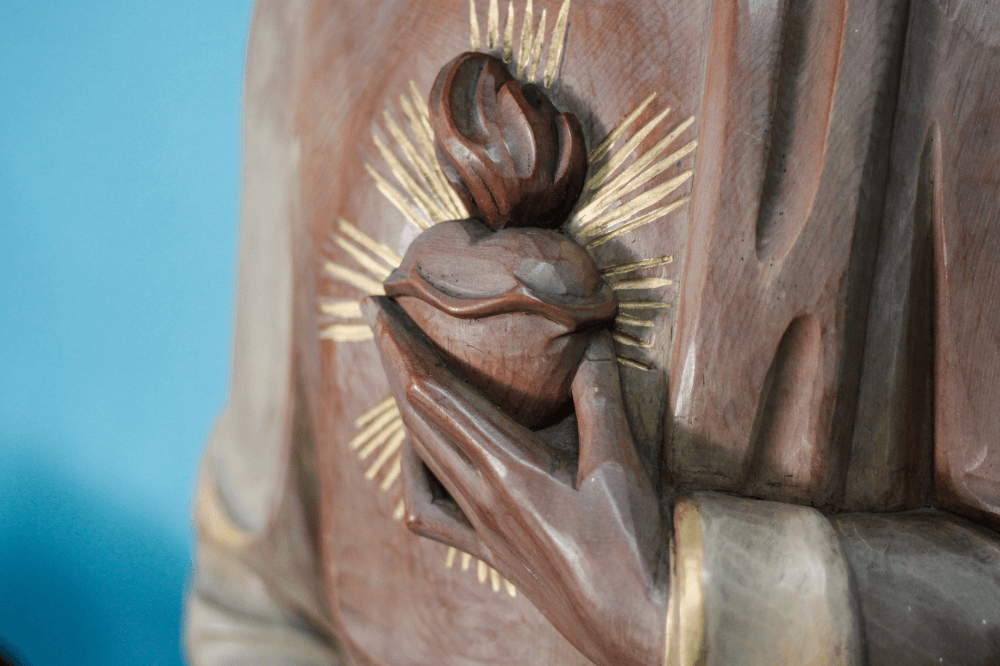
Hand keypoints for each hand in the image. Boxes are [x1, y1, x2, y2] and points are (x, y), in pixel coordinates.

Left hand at [363, 296, 668, 665]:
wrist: (635, 623)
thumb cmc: (630, 544)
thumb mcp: (618, 464)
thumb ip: (599, 398)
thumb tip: (592, 339)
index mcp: (507, 468)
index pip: (439, 394)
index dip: (404, 347)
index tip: (380, 308)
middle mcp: (480, 495)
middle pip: (418, 416)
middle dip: (392, 362)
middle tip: (375, 317)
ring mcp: (478, 526)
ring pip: (420, 455)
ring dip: (402, 408)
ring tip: (395, 373)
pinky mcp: (487, 550)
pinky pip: (431, 512)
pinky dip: (414, 477)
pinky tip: (417, 461)